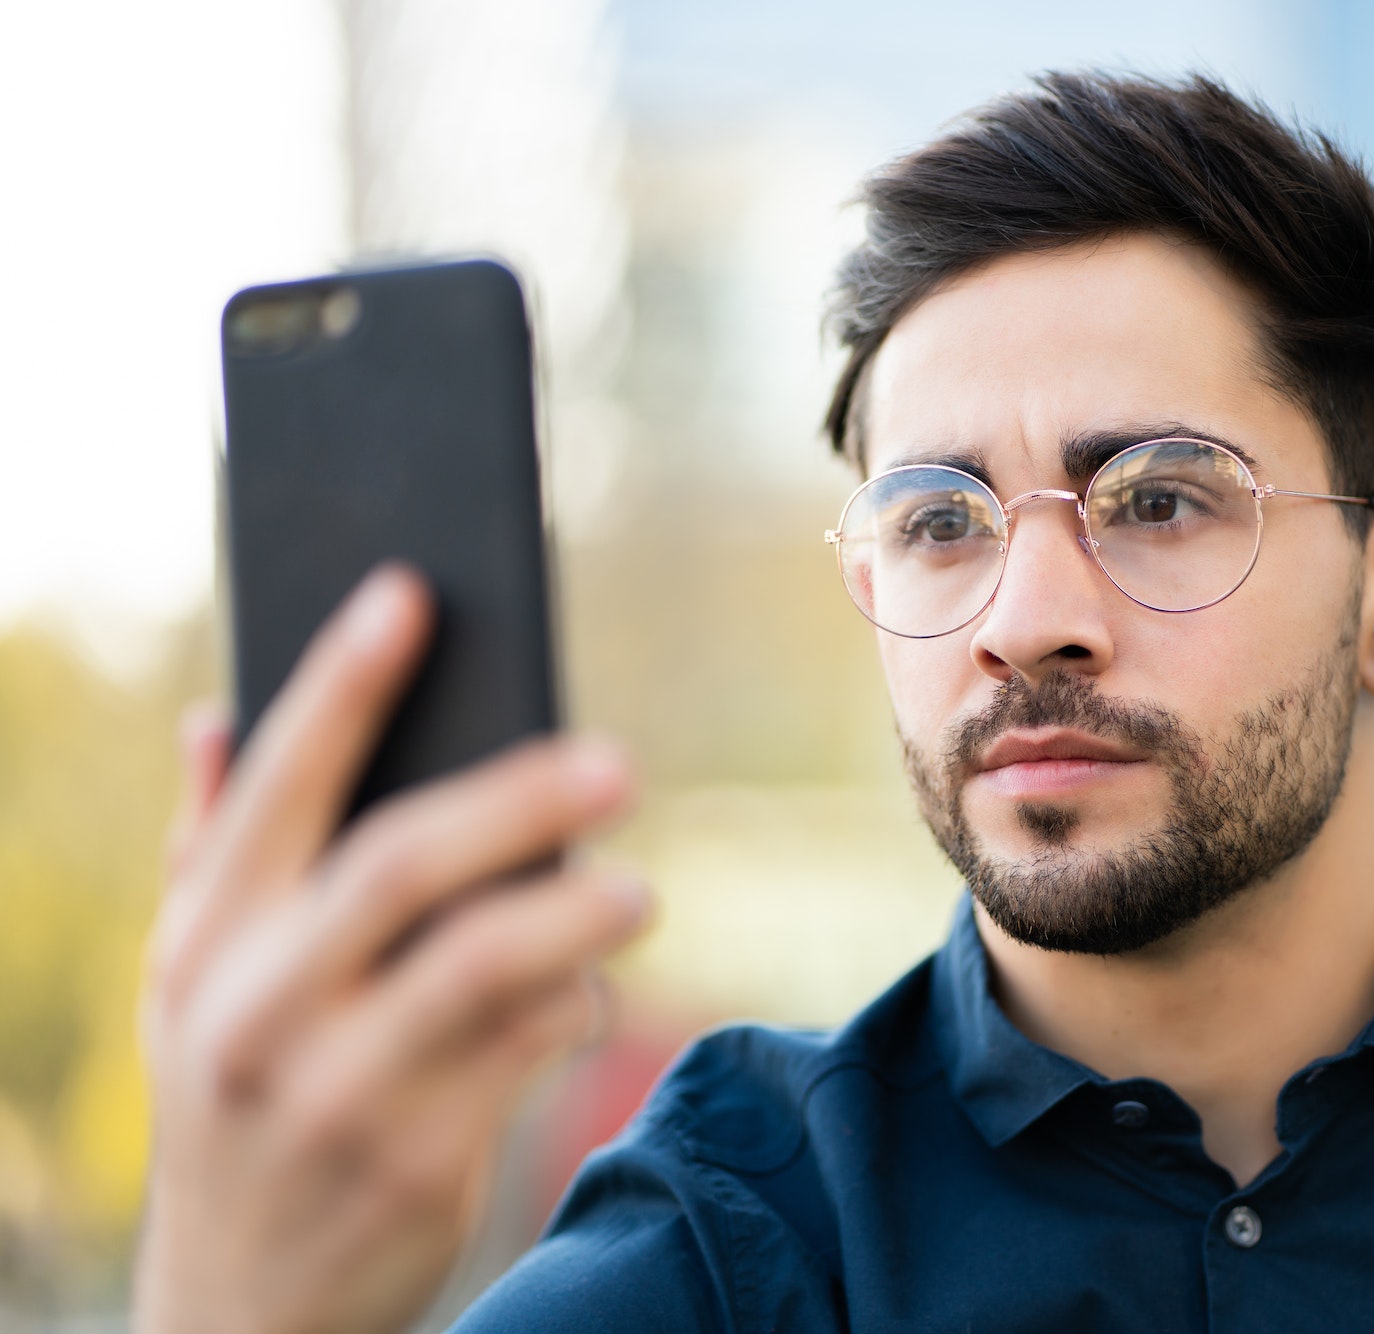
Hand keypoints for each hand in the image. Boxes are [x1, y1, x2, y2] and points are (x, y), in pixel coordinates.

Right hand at [134, 566, 652, 1333]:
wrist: (239, 1309)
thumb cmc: (235, 1102)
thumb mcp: (190, 990)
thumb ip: (210, 853)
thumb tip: (214, 715)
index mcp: (205, 945)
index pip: (278, 790)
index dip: (342, 684)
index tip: (408, 595)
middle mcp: (258, 1012)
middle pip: (400, 866)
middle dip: (515, 799)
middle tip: (615, 762)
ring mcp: (336, 1093)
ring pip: (482, 968)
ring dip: (574, 914)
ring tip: (634, 888)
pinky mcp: (419, 1163)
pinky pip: (526, 1054)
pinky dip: (572, 1006)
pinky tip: (586, 989)